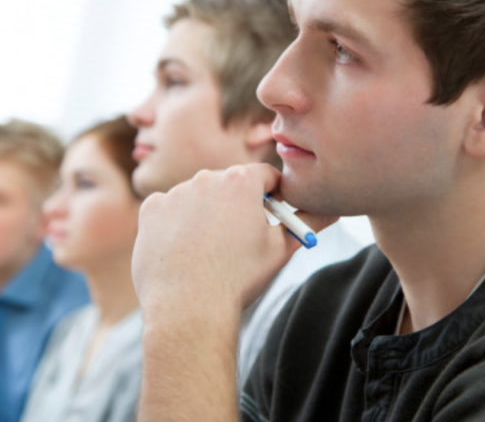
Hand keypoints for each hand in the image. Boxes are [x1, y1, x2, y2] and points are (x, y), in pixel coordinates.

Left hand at [131, 163, 334, 326]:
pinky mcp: (151, 210)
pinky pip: (169, 210)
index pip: (265, 175)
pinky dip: (177, 225)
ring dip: (206, 214)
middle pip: (229, 184)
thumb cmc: (238, 279)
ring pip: (198, 197)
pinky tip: (184, 250)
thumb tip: (333, 211)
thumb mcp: (281, 249)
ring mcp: (175, 192)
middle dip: (237, 205)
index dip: (272, 195)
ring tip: (210, 250)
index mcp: (241, 181)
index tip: (272, 215)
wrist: (188, 309)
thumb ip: (307, 223)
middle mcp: (206, 178)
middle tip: (240, 238)